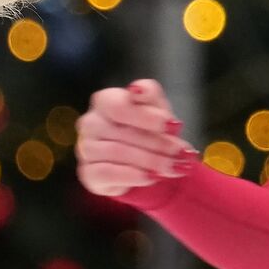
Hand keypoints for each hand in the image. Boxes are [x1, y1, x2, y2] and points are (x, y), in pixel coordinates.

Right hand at [75, 78, 198, 196]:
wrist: (145, 159)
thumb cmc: (149, 127)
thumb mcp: (156, 107)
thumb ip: (150, 94)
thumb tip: (137, 90)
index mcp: (105, 100)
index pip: (119, 106)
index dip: (147, 117)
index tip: (175, 126)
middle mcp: (90, 123)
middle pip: (123, 132)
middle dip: (158, 143)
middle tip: (183, 153)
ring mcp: (85, 149)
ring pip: (118, 153)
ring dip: (151, 161)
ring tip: (174, 167)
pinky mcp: (88, 173)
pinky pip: (107, 174)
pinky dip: (133, 176)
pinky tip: (151, 178)